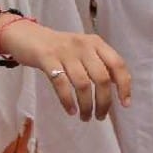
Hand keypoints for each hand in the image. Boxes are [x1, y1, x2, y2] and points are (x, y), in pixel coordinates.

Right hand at [0, 21, 130, 121]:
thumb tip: (116, 88)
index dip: (124, 85)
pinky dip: (68, 101)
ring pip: (83, 84)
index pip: (117, 64)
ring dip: (86, 105)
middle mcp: (83, 45)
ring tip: (85, 117)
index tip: (124, 104)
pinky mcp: (47, 58)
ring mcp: (65, 51)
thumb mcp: (83, 50)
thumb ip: (98, 64)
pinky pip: (61, 84)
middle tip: (100, 117)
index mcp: (96, 43)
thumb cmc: (60, 48)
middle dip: (104, 102)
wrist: (28, 36)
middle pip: (101, 78)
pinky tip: (71, 110)